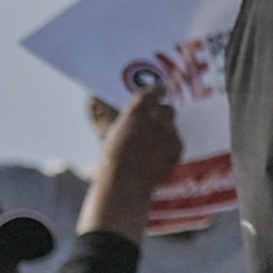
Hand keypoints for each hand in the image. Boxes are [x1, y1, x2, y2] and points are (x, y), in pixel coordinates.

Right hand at [82, 88, 182, 231]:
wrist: (127, 181)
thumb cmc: (112, 156)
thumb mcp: (108, 132)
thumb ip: (106, 114)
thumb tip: (94, 100)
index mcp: (138, 108)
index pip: (154, 90)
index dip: (157, 90)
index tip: (158, 90)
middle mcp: (158, 116)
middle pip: (166, 108)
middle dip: (161, 114)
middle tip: (152, 121)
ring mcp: (171, 132)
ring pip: (172, 125)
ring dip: (165, 130)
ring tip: (151, 142)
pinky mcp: (178, 147)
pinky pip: (176, 140)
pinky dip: (168, 144)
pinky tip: (155, 154)